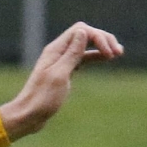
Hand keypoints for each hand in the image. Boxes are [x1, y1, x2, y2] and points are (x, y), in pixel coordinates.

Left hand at [0, 22, 123, 138]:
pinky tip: (106, 59)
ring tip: (118, 54)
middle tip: (118, 52)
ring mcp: (61, 61)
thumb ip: (72, 53)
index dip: (97, 36)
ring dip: (102, 47)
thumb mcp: (59, 75)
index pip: (80, 30)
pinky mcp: (64, 72)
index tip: (108, 53)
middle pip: (84, 35)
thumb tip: (83, 31)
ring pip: (85, 46)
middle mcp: (57, 52)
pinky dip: (95, 57)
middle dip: (103, 40)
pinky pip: (82, 58)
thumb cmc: (42, 99)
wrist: (28, 116)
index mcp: (55, 50)